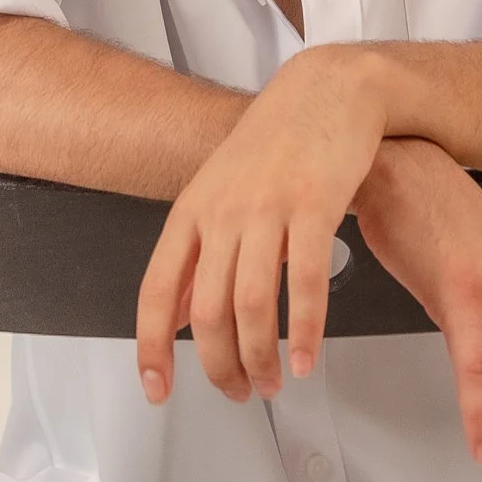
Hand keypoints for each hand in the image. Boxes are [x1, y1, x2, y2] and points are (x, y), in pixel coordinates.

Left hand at [135, 47, 385, 405]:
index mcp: (192, 211)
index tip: (157, 390)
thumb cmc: (278, 143)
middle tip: (240, 393)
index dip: (152, 347)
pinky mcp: (315, 205)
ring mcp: (267, 207)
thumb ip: (200, 253)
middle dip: (220, 367)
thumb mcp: (221, 192)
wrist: (329, 88)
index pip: (158, 291)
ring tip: (275, 383)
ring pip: (253, 306)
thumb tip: (178, 317)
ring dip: (261, 359)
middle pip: (207, 312)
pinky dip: (307, 332)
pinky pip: (305, 284)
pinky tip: (309, 359)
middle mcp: (223, 211)